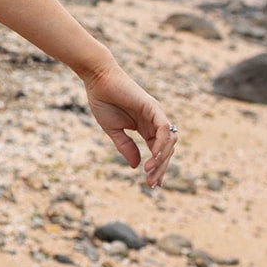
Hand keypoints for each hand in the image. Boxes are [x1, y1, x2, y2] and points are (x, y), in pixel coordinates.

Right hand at [82, 58, 177, 188]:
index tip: (152, 185)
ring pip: (169, 141)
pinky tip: (154, 157)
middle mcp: (155, 122)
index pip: (157, 151)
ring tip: (150, 172)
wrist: (97, 80)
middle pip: (166, 149)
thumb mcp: (113, 130)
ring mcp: (156, 114)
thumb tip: (135, 166)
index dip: (158, 168)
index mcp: (146, 127)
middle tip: (151, 184)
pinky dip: (162, 144)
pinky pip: (164, 129)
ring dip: (162, 159)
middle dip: (160, 168)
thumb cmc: (103, 101)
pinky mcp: (153, 108)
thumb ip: (126, 147)